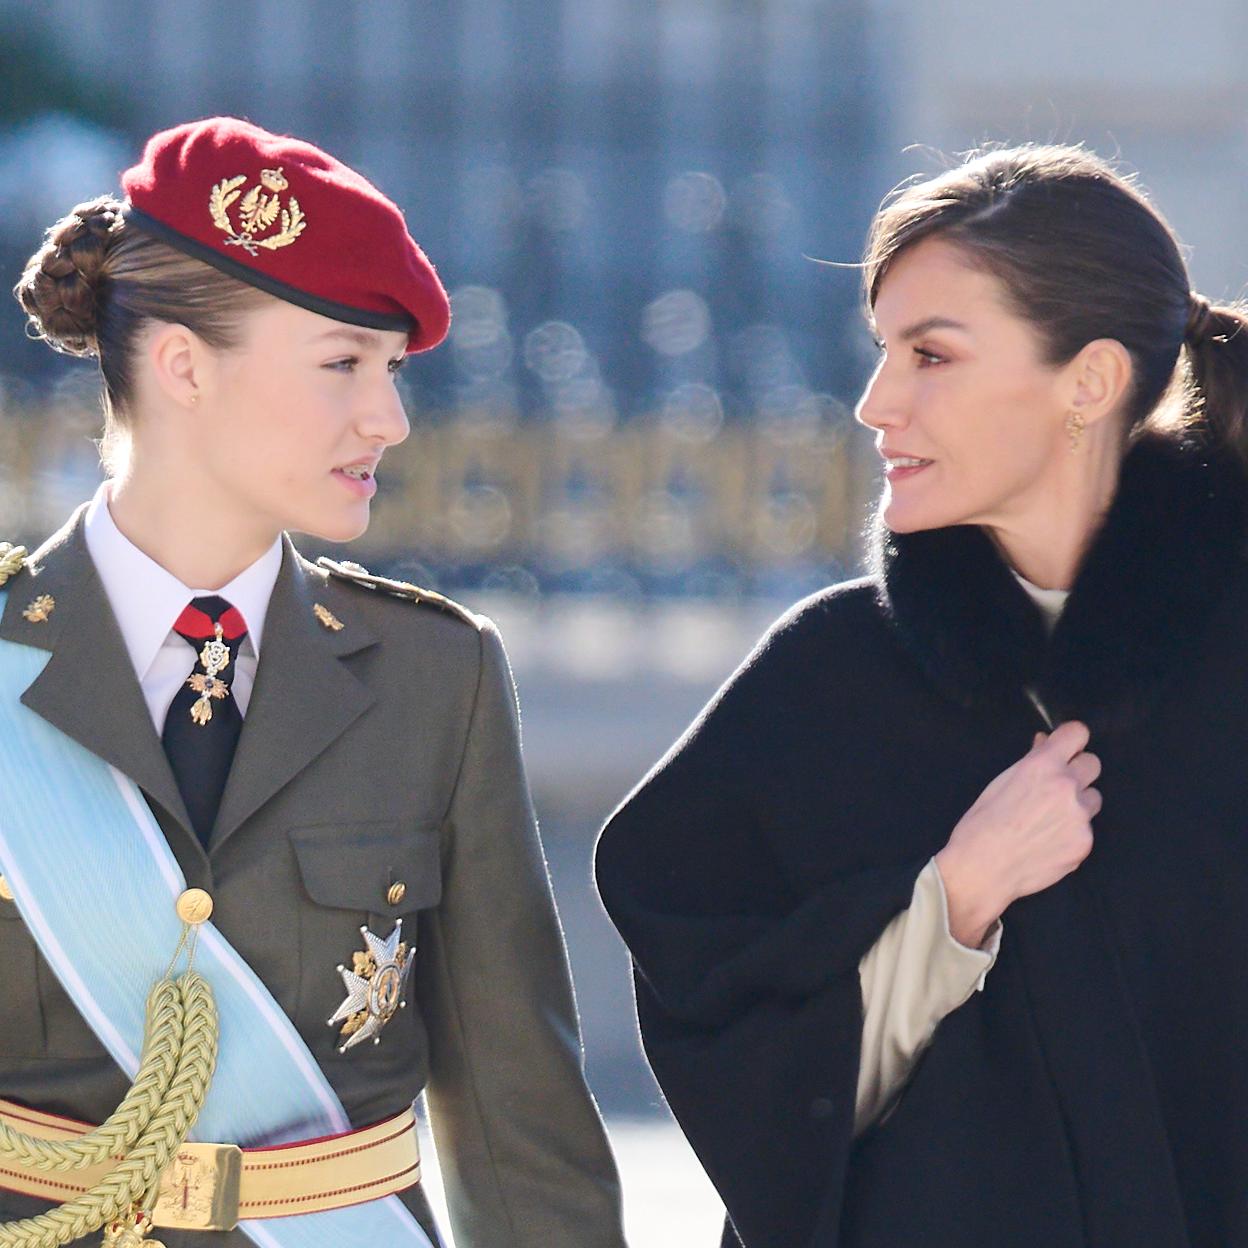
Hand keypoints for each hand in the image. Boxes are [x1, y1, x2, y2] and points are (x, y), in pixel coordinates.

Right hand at [934, 721, 1100, 947]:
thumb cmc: (981, 823)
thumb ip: (1030, 761)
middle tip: (1056, 785)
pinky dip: (1071, 832)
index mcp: (1042, 766)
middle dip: (1077, 770)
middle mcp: (1067, 787)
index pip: (1078, 733)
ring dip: (1078, 803)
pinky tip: (1048, 842)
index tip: (1065, 747)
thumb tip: (1046, 744)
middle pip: (1093, 764)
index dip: (1070, 739)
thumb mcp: (1000, 782)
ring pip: (1093, 798)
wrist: (983, 868)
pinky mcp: (1085, 844)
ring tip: (1050, 819)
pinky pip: (1086, 829)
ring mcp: (1080, 817)